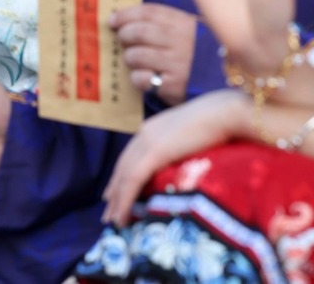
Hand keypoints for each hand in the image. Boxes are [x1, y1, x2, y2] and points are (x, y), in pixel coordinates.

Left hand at [101, 89, 245, 225]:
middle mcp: (144, 134)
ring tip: (113, 221)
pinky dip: (126, 199)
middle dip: (114, 191)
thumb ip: (182, 148)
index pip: (130, 156)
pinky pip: (134, 180)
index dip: (121, 175)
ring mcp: (147, 142)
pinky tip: (123, 215)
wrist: (225, 112)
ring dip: (118, 202)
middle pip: (123, 168)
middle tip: (108, 213)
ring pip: (125, 177)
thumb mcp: (194, 136)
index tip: (114, 192)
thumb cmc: (220, 122)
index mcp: (152, 128)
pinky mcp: (154, 152)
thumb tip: (184, 163)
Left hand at [111, 4, 195, 105]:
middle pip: (138, 32)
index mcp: (185, 24)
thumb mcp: (191, 31)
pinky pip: (141, 78)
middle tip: (122, 40)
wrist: (228, 84)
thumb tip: (125, 19)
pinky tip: (144, 77)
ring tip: (134, 60)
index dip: (126, 15)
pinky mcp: (173, 86)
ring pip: (136, 55)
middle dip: (124, 35)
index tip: (113, 20)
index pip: (148, 12)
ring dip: (129, 57)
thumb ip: (164, 23)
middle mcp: (181, 42)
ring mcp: (177, 64)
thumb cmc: (201, 55)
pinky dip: (136, 77)